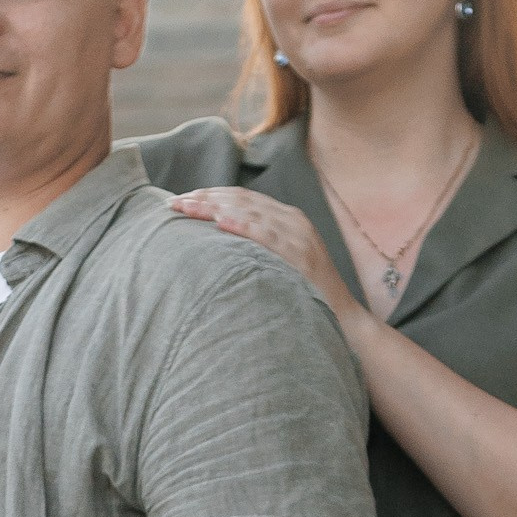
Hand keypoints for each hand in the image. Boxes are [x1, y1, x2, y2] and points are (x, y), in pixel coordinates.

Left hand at [168, 190, 363, 329]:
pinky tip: (220, 222)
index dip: (210, 195)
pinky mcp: (302, 256)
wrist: (344, 321)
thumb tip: (219, 243)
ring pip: (250, 212)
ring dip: (214, 208)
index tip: (181, 199)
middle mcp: (293, 221)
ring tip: (187, 207)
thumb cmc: (306, 296)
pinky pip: (268, 236)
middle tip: (173, 202)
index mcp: (287, 219)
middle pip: (241, 199)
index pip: (242, 198)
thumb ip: (257, 248)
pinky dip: (243, 226)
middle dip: (205, 198)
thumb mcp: (280, 263)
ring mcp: (299, 236)